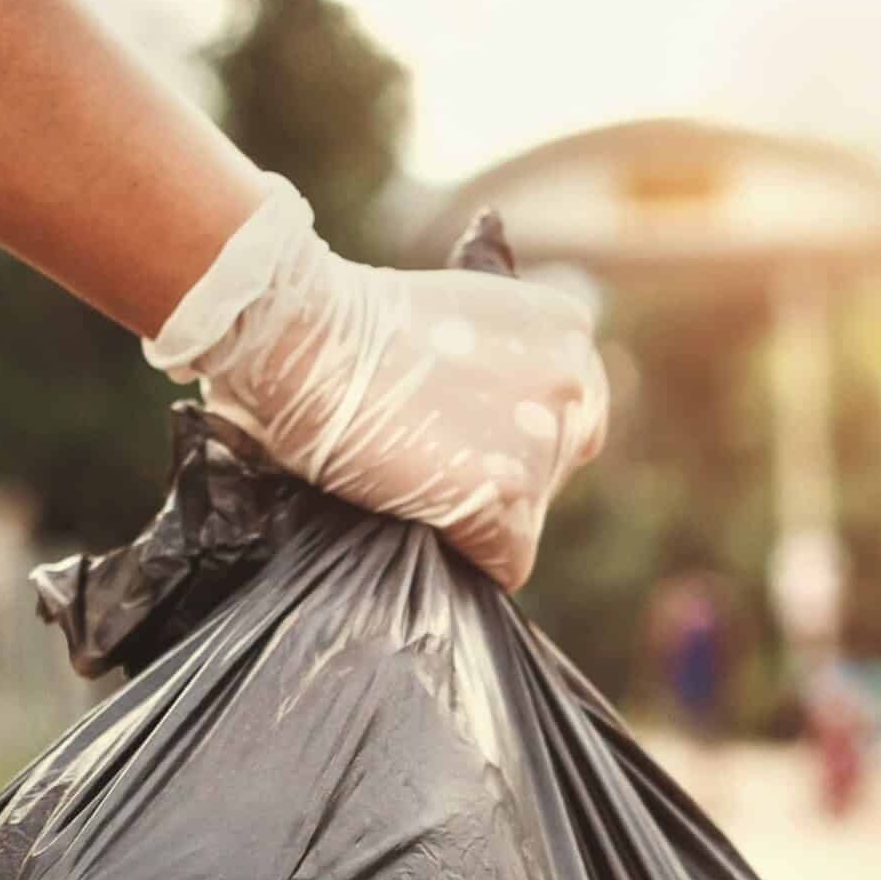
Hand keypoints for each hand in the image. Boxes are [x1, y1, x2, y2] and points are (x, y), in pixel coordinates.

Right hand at [144, 180, 608, 589]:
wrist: (306, 338)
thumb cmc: (343, 326)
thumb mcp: (444, 316)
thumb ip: (488, 362)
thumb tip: (476, 419)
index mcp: (564, 329)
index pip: (571, 416)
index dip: (511, 440)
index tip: (459, 445)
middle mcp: (574, 382)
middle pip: (553, 472)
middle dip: (497, 480)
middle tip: (426, 470)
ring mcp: (546, 442)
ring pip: (527, 520)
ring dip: (474, 518)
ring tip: (409, 490)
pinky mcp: (509, 499)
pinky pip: (505, 563)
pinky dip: (465, 559)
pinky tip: (417, 526)